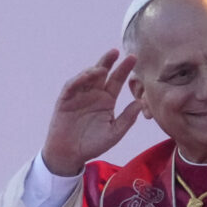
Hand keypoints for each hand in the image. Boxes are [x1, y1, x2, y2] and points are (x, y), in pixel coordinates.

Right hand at [41, 49, 140, 177]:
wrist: (70, 155)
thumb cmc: (92, 144)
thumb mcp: (114, 133)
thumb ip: (127, 119)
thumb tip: (140, 103)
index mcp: (107, 100)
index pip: (117, 80)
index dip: (124, 69)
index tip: (133, 58)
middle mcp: (94, 94)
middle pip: (102, 73)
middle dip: (108, 61)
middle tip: (116, 51)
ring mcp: (79, 95)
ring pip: (87, 77)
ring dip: (94, 69)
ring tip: (103, 67)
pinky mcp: (65, 100)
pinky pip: (72, 86)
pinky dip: (79, 80)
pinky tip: (88, 76)